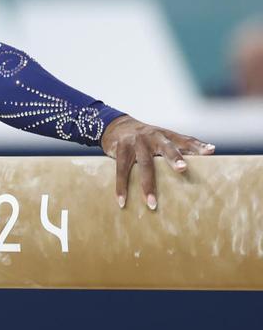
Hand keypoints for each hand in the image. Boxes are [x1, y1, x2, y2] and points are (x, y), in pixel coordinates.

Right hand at [100, 115, 214, 209]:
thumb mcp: (164, 138)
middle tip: (182, 169)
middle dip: (174, 158)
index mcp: (166, 135)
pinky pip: (121, 169)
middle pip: (165, 148)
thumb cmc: (147, 137)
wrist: (117, 126)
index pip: (184, 139)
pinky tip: (122, 200)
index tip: (209, 151)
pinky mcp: (120, 149)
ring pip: (144, 164)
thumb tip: (212, 150)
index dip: (197, 146)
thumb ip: (184, 145)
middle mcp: (153, 137)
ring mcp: (135, 142)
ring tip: (151, 203)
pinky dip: (121, 186)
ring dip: (147, 185)